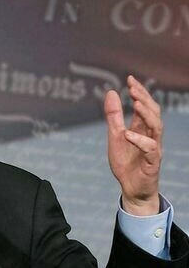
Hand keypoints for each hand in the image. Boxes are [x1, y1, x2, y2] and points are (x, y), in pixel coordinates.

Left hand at [104, 75, 161, 215]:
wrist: (131, 188)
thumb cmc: (126, 162)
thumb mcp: (115, 136)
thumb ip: (114, 116)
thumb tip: (111, 92)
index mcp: (142, 129)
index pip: (145, 106)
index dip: (140, 92)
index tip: (130, 79)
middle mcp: (150, 136)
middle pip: (154, 113)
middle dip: (145, 98)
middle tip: (134, 87)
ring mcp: (153, 149)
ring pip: (157, 127)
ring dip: (147, 115)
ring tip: (136, 104)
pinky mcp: (152, 162)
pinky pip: (150, 149)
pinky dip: (139, 140)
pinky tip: (128, 134)